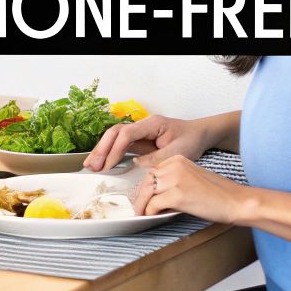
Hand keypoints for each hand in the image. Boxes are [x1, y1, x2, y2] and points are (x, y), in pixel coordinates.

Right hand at [85, 115, 210, 171]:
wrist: (200, 135)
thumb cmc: (192, 140)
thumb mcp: (179, 152)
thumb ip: (158, 158)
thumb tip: (137, 164)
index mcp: (152, 124)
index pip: (127, 133)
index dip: (115, 149)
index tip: (108, 165)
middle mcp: (142, 126)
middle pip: (115, 132)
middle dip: (102, 149)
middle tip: (92, 166)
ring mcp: (140, 133)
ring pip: (114, 138)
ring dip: (102, 151)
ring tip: (90, 166)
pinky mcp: (139, 141)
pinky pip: (120, 145)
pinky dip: (109, 154)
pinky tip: (101, 164)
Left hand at [133, 154, 246, 222]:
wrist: (236, 201)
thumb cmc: (219, 194)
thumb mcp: (193, 178)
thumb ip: (175, 180)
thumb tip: (157, 194)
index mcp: (179, 159)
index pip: (153, 171)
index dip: (147, 186)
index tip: (144, 196)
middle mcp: (175, 166)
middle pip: (148, 180)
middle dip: (141, 196)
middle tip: (140, 208)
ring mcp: (175, 180)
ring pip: (147, 192)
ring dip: (143, 205)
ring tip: (143, 214)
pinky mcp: (177, 195)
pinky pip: (154, 205)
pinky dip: (151, 212)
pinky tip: (154, 216)